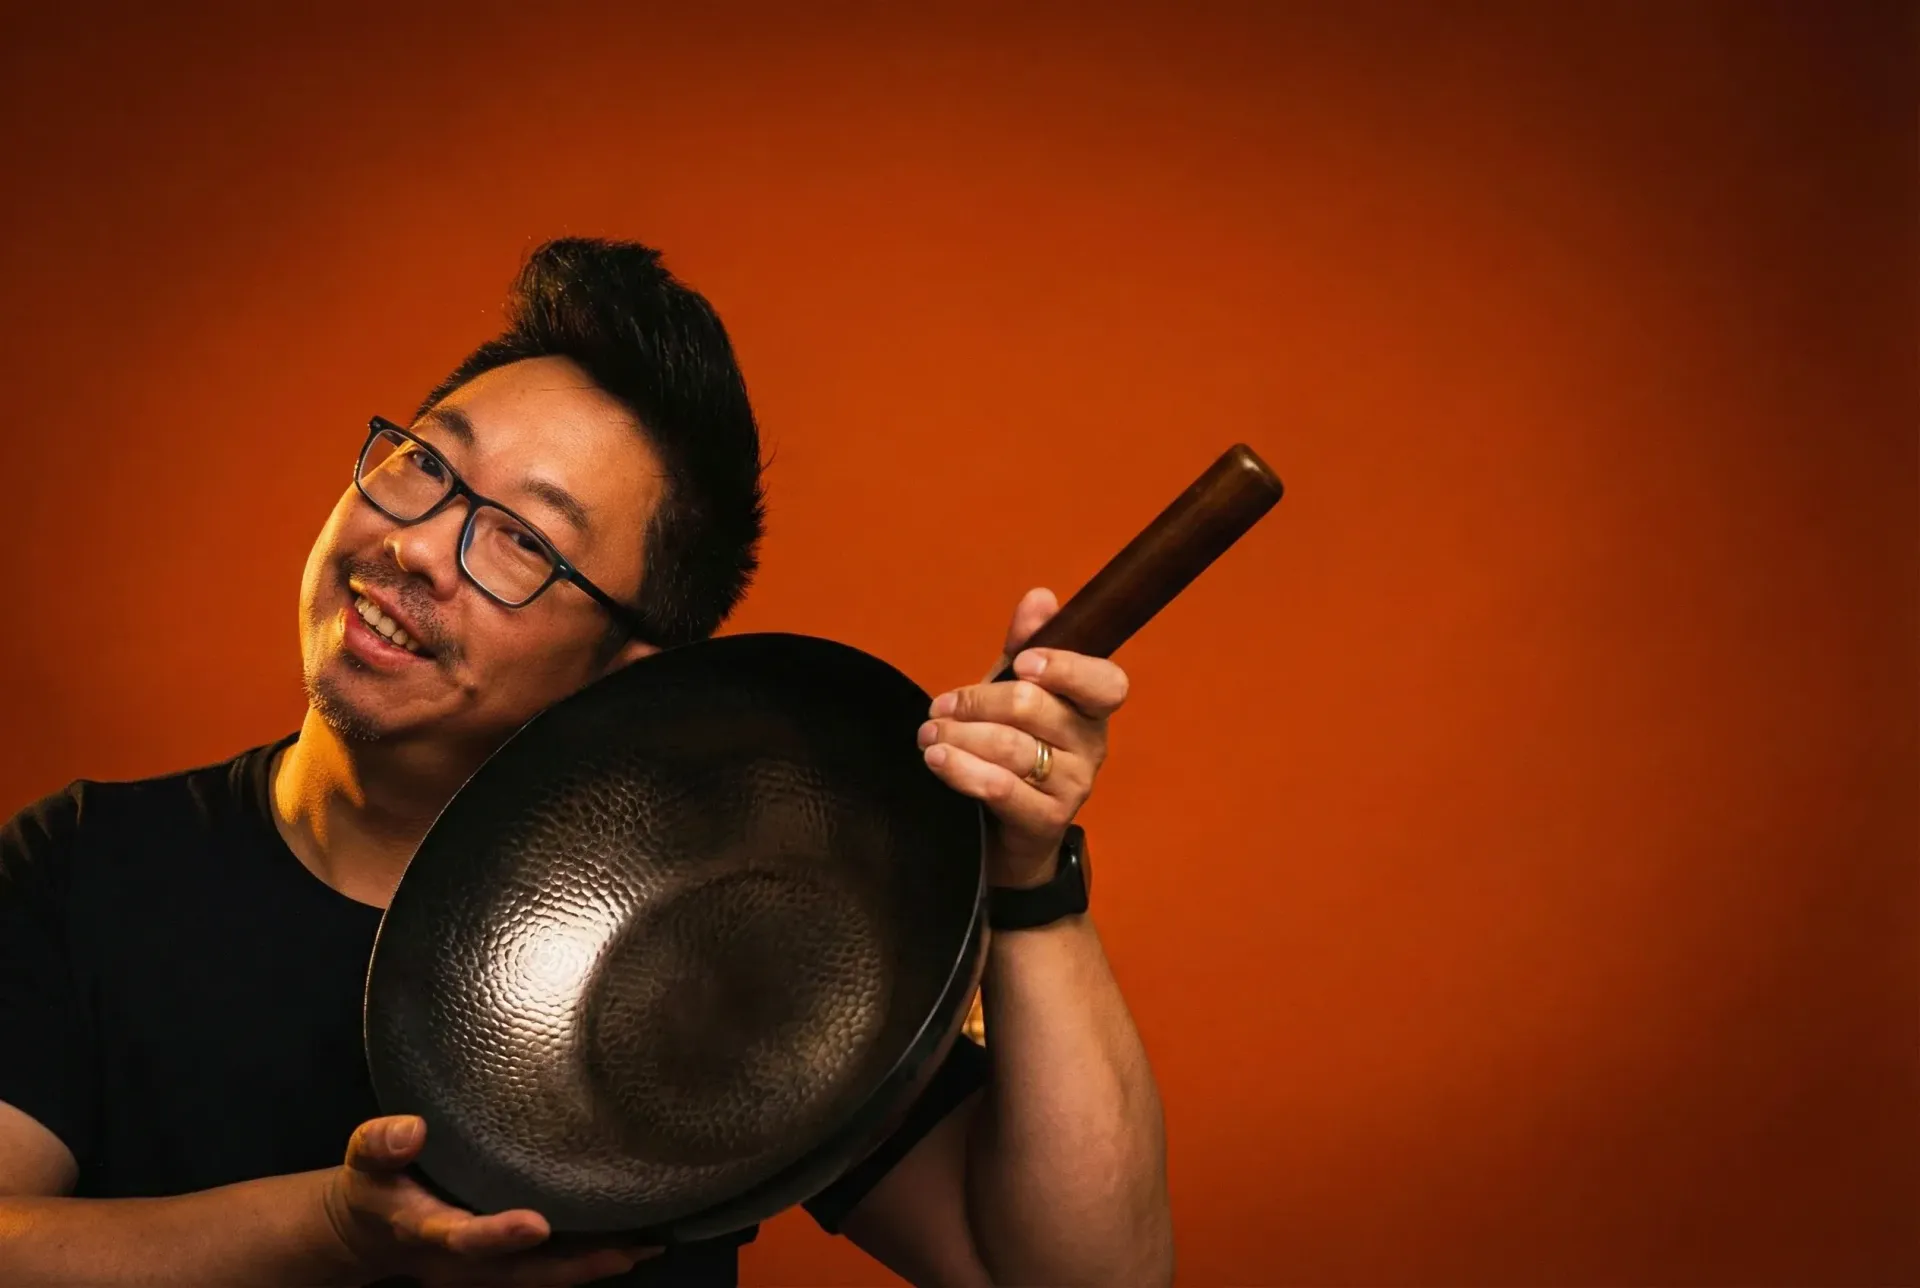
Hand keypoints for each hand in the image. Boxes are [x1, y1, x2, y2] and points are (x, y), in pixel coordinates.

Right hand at [319, 1114, 658, 1286]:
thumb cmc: (374, 1184)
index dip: (497, 1235)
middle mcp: (458, 1263)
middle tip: (630, 1248)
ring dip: (590, 1266)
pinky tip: (628, 1246)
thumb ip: (381, 1144)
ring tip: (645, 1246)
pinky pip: (545, 1273)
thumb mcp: (364, 1159)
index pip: (461, 1237)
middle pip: (519, 1273)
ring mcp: (481, 1273)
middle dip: (574, 1265)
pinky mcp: (498, 1268)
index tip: (536, 1224)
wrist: (367, 1231)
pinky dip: (584, 1263)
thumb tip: (412, 1130)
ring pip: (539, 1278)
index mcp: (425, 1231)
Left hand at [918, 587, 1128, 888]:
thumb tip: (1039, 597)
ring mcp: (1073, 785)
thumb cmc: (1012, 750)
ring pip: (1011, 747)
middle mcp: (1091, 745)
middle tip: (940, 708)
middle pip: (1035, 707)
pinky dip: (961, 768)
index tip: (1021, 664)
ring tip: (928, 733)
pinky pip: (1001, 787)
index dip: (1066, 668)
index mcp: (1091, 708)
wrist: (1007, 832)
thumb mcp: (1015, 693)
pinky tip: (937, 757)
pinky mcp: (1046, 819)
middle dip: (976, 702)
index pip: (1106, 683)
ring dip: (959, 735)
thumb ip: (1026, 646)